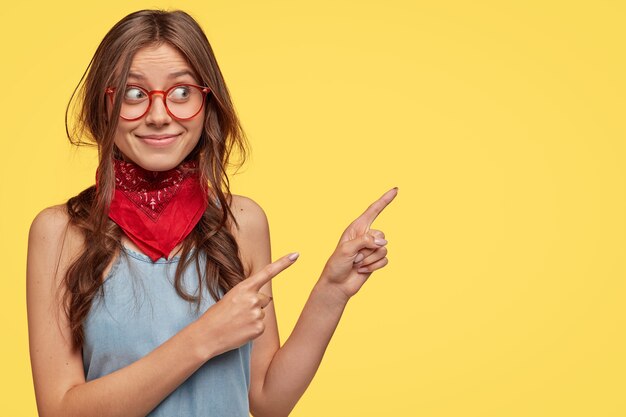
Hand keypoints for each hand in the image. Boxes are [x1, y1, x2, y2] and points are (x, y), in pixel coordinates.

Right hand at [198, 252, 298, 356]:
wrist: (206, 336)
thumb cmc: (217, 316)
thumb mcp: (231, 297)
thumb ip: (249, 295)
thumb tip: (267, 300)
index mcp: (244, 287)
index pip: (268, 272)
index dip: (283, 263)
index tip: (296, 255)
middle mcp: (253, 298)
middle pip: (264, 300)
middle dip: (254, 306)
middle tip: (237, 313)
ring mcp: (257, 314)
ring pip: (262, 313)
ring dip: (252, 318)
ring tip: (236, 323)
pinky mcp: (259, 328)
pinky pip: (261, 326)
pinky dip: (252, 329)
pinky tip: (240, 331)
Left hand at [320, 187, 397, 302]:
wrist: (337, 284)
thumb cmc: (336, 265)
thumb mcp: (346, 249)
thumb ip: (365, 241)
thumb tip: (383, 241)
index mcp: (356, 228)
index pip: (373, 210)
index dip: (385, 199)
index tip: (396, 189)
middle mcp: (366, 236)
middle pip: (381, 235)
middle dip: (369, 248)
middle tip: (354, 256)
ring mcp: (371, 248)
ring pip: (384, 249)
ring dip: (370, 259)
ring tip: (357, 264)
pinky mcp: (376, 260)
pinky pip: (385, 260)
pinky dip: (373, 267)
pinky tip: (361, 270)